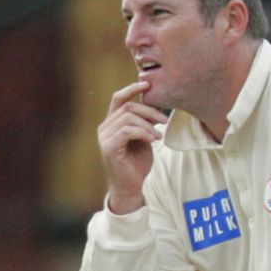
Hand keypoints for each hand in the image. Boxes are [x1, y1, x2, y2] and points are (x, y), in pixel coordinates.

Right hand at [97, 80, 168, 213]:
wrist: (131, 186)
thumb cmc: (137, 163)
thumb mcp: (144, 138)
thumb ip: (145, 123)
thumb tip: (155, 107)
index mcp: (112, 122)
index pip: (119, 98)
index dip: (132, 89)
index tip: (148, 85)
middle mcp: (105, 127)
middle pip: (128, 107)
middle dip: (149, 111)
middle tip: (165, 120)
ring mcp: (105, 137)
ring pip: (128, 118)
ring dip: (148, 125)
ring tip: (158, 135)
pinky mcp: (109, 147)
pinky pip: (127, 131)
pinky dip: (143, 133)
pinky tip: (153, 140)